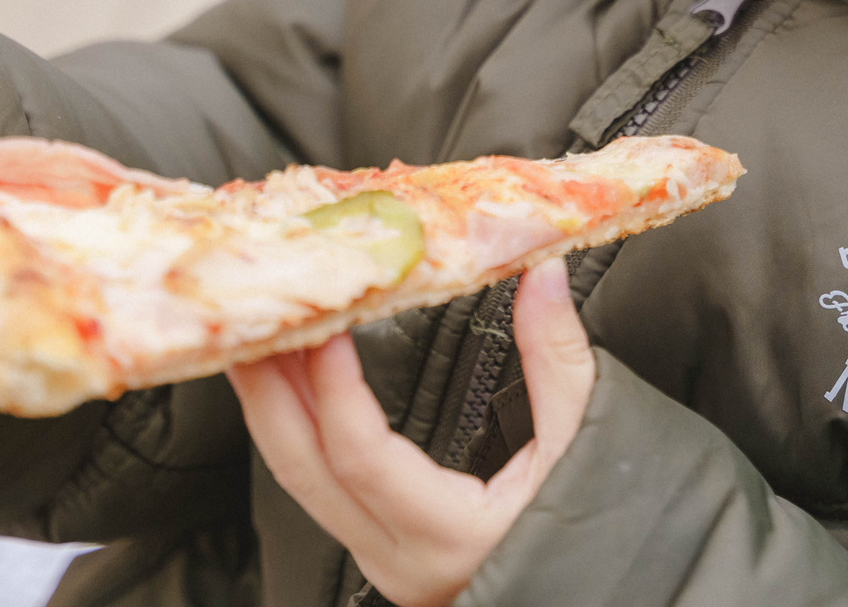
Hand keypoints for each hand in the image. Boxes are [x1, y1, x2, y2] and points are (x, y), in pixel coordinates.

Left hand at [226, 261, 597, 606]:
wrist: (598, 600)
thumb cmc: (599, 538)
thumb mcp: (588, 448)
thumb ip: (558, 361)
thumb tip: (543, 273)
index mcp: (449, 539)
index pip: (362, 459)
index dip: (334, 387)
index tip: (324, 324)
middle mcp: (397, 558)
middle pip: (302, 469)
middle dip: (266, 387)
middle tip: (248, 313)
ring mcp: (380, 558)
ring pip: (298, 480)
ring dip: (272, 402)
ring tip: (256, 331)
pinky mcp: (378, 549)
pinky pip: (315, 485)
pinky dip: (297, 424)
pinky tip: (291, 380)